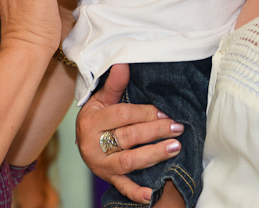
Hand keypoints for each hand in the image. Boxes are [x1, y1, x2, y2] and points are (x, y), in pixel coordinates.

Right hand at [76, 65, 182, 203]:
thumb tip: (122, 63)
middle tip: (177, 127)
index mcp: (91, 121)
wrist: (81, 142)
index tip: (165, 111)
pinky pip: (122, 186)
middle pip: (129, 137)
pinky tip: (150, 194)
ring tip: (175, 147)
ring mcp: (100, 164)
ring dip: (153, 155)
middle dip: (156, 131)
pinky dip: (135, 192)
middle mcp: (93, 144)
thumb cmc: (95, 117)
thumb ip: (113, 84)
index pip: (123, 115)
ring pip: (129, 161)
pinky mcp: (106, 178)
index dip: (146, 113)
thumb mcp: (100, 99)